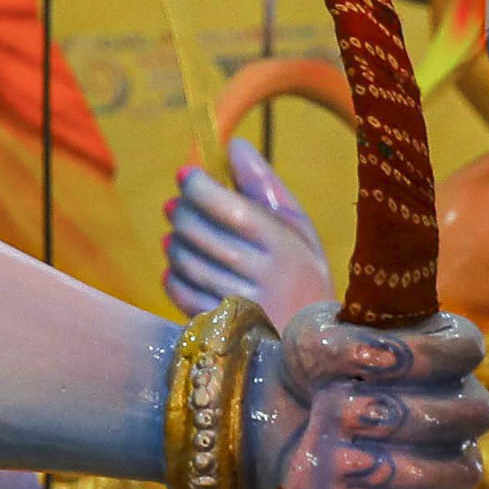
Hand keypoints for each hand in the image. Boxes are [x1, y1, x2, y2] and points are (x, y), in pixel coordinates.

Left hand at [166, 137, 336, 337]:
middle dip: (180, 213)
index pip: (230, 208)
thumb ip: (265, 186)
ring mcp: (241, 307)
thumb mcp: (298, 230)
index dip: (199, 187)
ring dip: (174, 243)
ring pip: (186, 262)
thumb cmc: (303, 275)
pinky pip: (181, 293)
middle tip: (175, 206)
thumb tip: (234, 144)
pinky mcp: (221, 328)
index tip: (187, 174)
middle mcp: (264, 277)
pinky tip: (179, 267)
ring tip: (176, 235)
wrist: (315, 344)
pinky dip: (172, 276)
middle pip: (201, 233)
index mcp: (285, 246)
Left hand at [246, 312, 488, 488]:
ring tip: (340, 459)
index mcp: (446, 350)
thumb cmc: (313, 369)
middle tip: (347, 416)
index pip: (467, 349)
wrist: (282, 419)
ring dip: (398, 468)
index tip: (370, 366)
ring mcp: (453, 462)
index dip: (424, 356)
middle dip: (406, 416)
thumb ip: (340, 340)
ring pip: (462, 473)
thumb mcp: (311, 338)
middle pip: (474, 413)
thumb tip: (381, 356)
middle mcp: (461, 407)